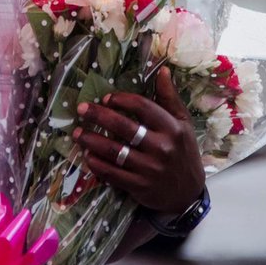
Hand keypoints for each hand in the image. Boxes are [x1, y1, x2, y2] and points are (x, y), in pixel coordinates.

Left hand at [72, 66, 204, 214]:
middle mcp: (161, 147)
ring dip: (92, 141)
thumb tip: (162, 70)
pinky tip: (87, 156)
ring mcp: (149, 168)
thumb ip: (169, 97)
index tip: (106, 98)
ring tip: (77, 133)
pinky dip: (97, 165)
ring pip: (114, 151)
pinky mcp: (139, 187)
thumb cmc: (183, 152)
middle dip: (99, 116)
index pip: (142, 107)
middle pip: (123, 127)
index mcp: (171, 128)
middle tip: (82, 109)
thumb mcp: (183, 123)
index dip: (121, 100)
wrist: (188, 194)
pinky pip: (113, 173)